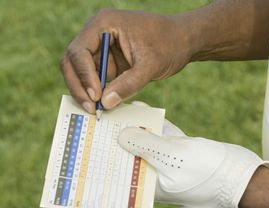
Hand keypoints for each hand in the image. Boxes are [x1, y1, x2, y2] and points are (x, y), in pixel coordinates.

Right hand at [60, 9, 191, 112]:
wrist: (184, 41)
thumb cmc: (169, 43)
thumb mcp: (150, 65)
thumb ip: (128, 84)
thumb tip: (105, 104)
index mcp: (104, 24)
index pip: (79, 50)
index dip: (83, 75)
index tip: (96, 96)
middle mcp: (97, 33)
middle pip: (73, 61)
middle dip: (79, 85)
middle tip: (91, 108)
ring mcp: (102, 48)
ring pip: (81, 72)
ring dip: (87, 91)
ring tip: (98, 110)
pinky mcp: (109, 61)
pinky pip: (96, 78)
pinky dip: (98, 92)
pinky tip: (105, 105)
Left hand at [118, 121, 268, 207]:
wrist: (242, 176)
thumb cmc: (207, 172)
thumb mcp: (172, 157)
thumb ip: (145, 144)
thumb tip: (120, 134)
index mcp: (151, 185)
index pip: (123, 169)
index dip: (108, 153)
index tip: (93, 136)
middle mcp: (158, 174)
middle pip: (133, 153)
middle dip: (120, 136)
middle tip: (104, 117)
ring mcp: (171, 162)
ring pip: (148, 141)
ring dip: (137, 127)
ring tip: (120, 109)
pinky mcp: (183, 151)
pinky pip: (164, 136)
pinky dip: (155, 125)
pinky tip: (144, 111)